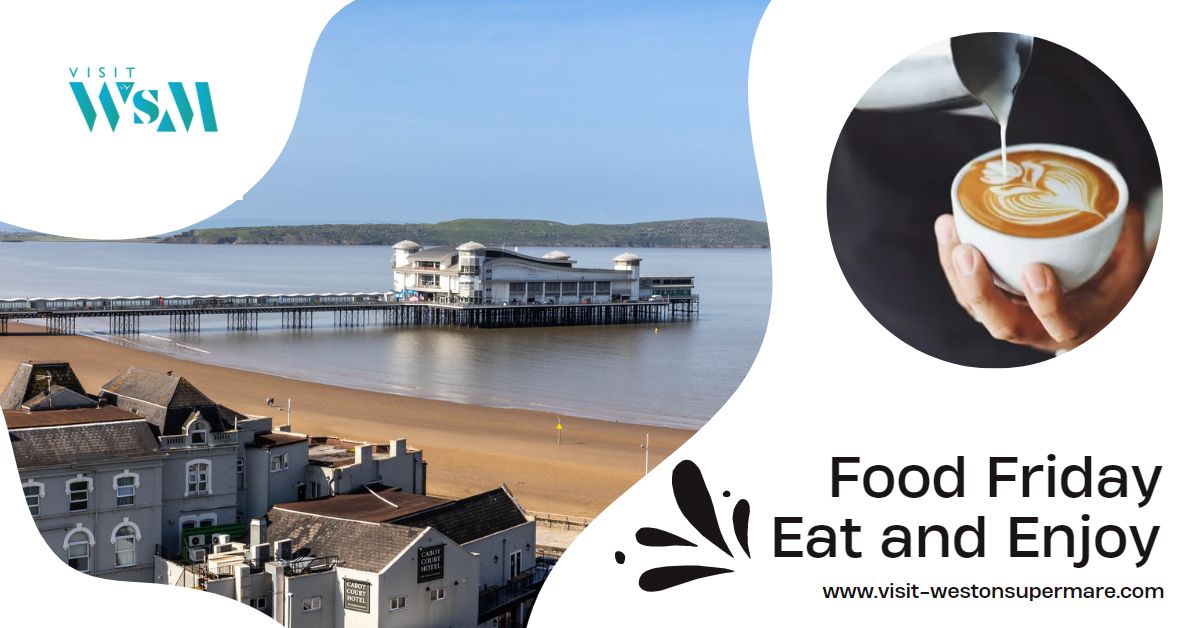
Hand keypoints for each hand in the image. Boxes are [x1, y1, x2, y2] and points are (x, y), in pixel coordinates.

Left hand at [934, 208, 1150, 353]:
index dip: (1046, 302)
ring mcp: (1007, 318)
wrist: (1086, 312)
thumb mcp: (1127, 270)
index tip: (1036, 269)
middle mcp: (1036, 330)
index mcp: (1075, 326)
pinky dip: (951, 258)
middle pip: (1002, 323)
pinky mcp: (987, 304)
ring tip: (949, 227)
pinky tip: (947, 225)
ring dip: (955, 269)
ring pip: (973, 304)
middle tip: (968, 251)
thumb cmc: (1107, 289)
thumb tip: (1118, 205)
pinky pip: (963, 287)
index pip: (1060, 324)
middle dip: (979, 289)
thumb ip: (1125, 240)